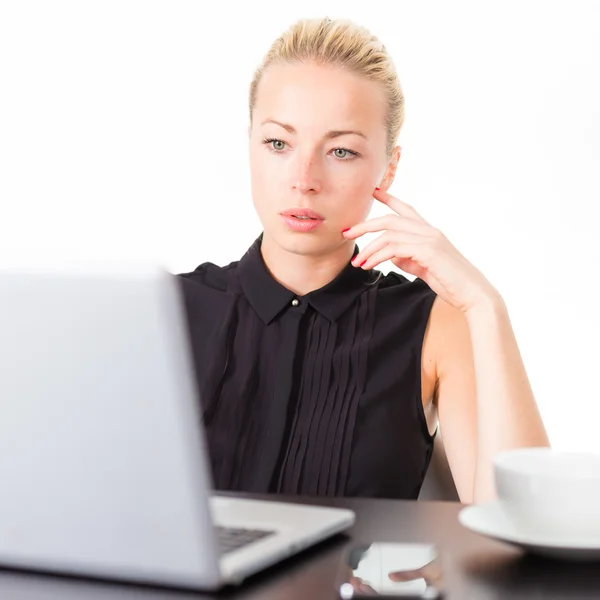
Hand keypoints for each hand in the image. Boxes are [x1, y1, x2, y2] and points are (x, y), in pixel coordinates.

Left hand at [342, 188, 500, 313]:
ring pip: (389, 235)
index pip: (406, 209)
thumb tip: (391, 256)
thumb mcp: (424, 268)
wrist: (473, 294)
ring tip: (357, 263)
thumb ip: (408, 259)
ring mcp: (429, 239)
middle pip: (390, 219)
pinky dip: (377, 256)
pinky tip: (368, 266)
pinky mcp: (428, 251)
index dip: (388, 198)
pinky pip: (394, 248)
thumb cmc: (451, 282)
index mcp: (429, 232)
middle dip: (365, 225)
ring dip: (368, 248)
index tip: (373, 191)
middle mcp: (429, 231)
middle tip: (347, 233)